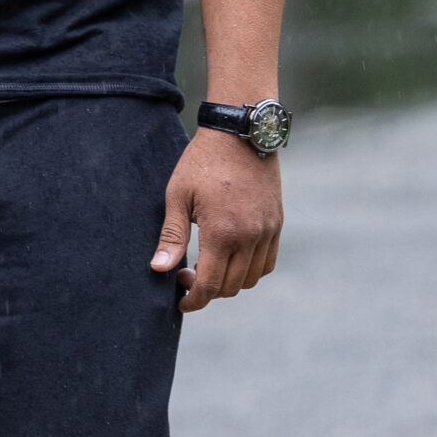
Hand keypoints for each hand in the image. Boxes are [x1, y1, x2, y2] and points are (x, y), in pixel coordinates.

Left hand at [153, 126, 282, 311]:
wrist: (239, 134)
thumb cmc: (202, 162)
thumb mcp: (178, 195)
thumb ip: (171, 236)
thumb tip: (159, 269)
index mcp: (223, 233)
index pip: (210, 284)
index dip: (194, 300)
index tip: (180, 302)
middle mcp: (250, 237)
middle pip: (230, 287)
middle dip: (207, 290)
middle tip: (185, 274)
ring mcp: (268, 232)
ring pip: (251, 279)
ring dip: (229, 282)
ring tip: (207, 265)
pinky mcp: (277, 224)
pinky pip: (267, 263)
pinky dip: (250, 270)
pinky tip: (230, 257)